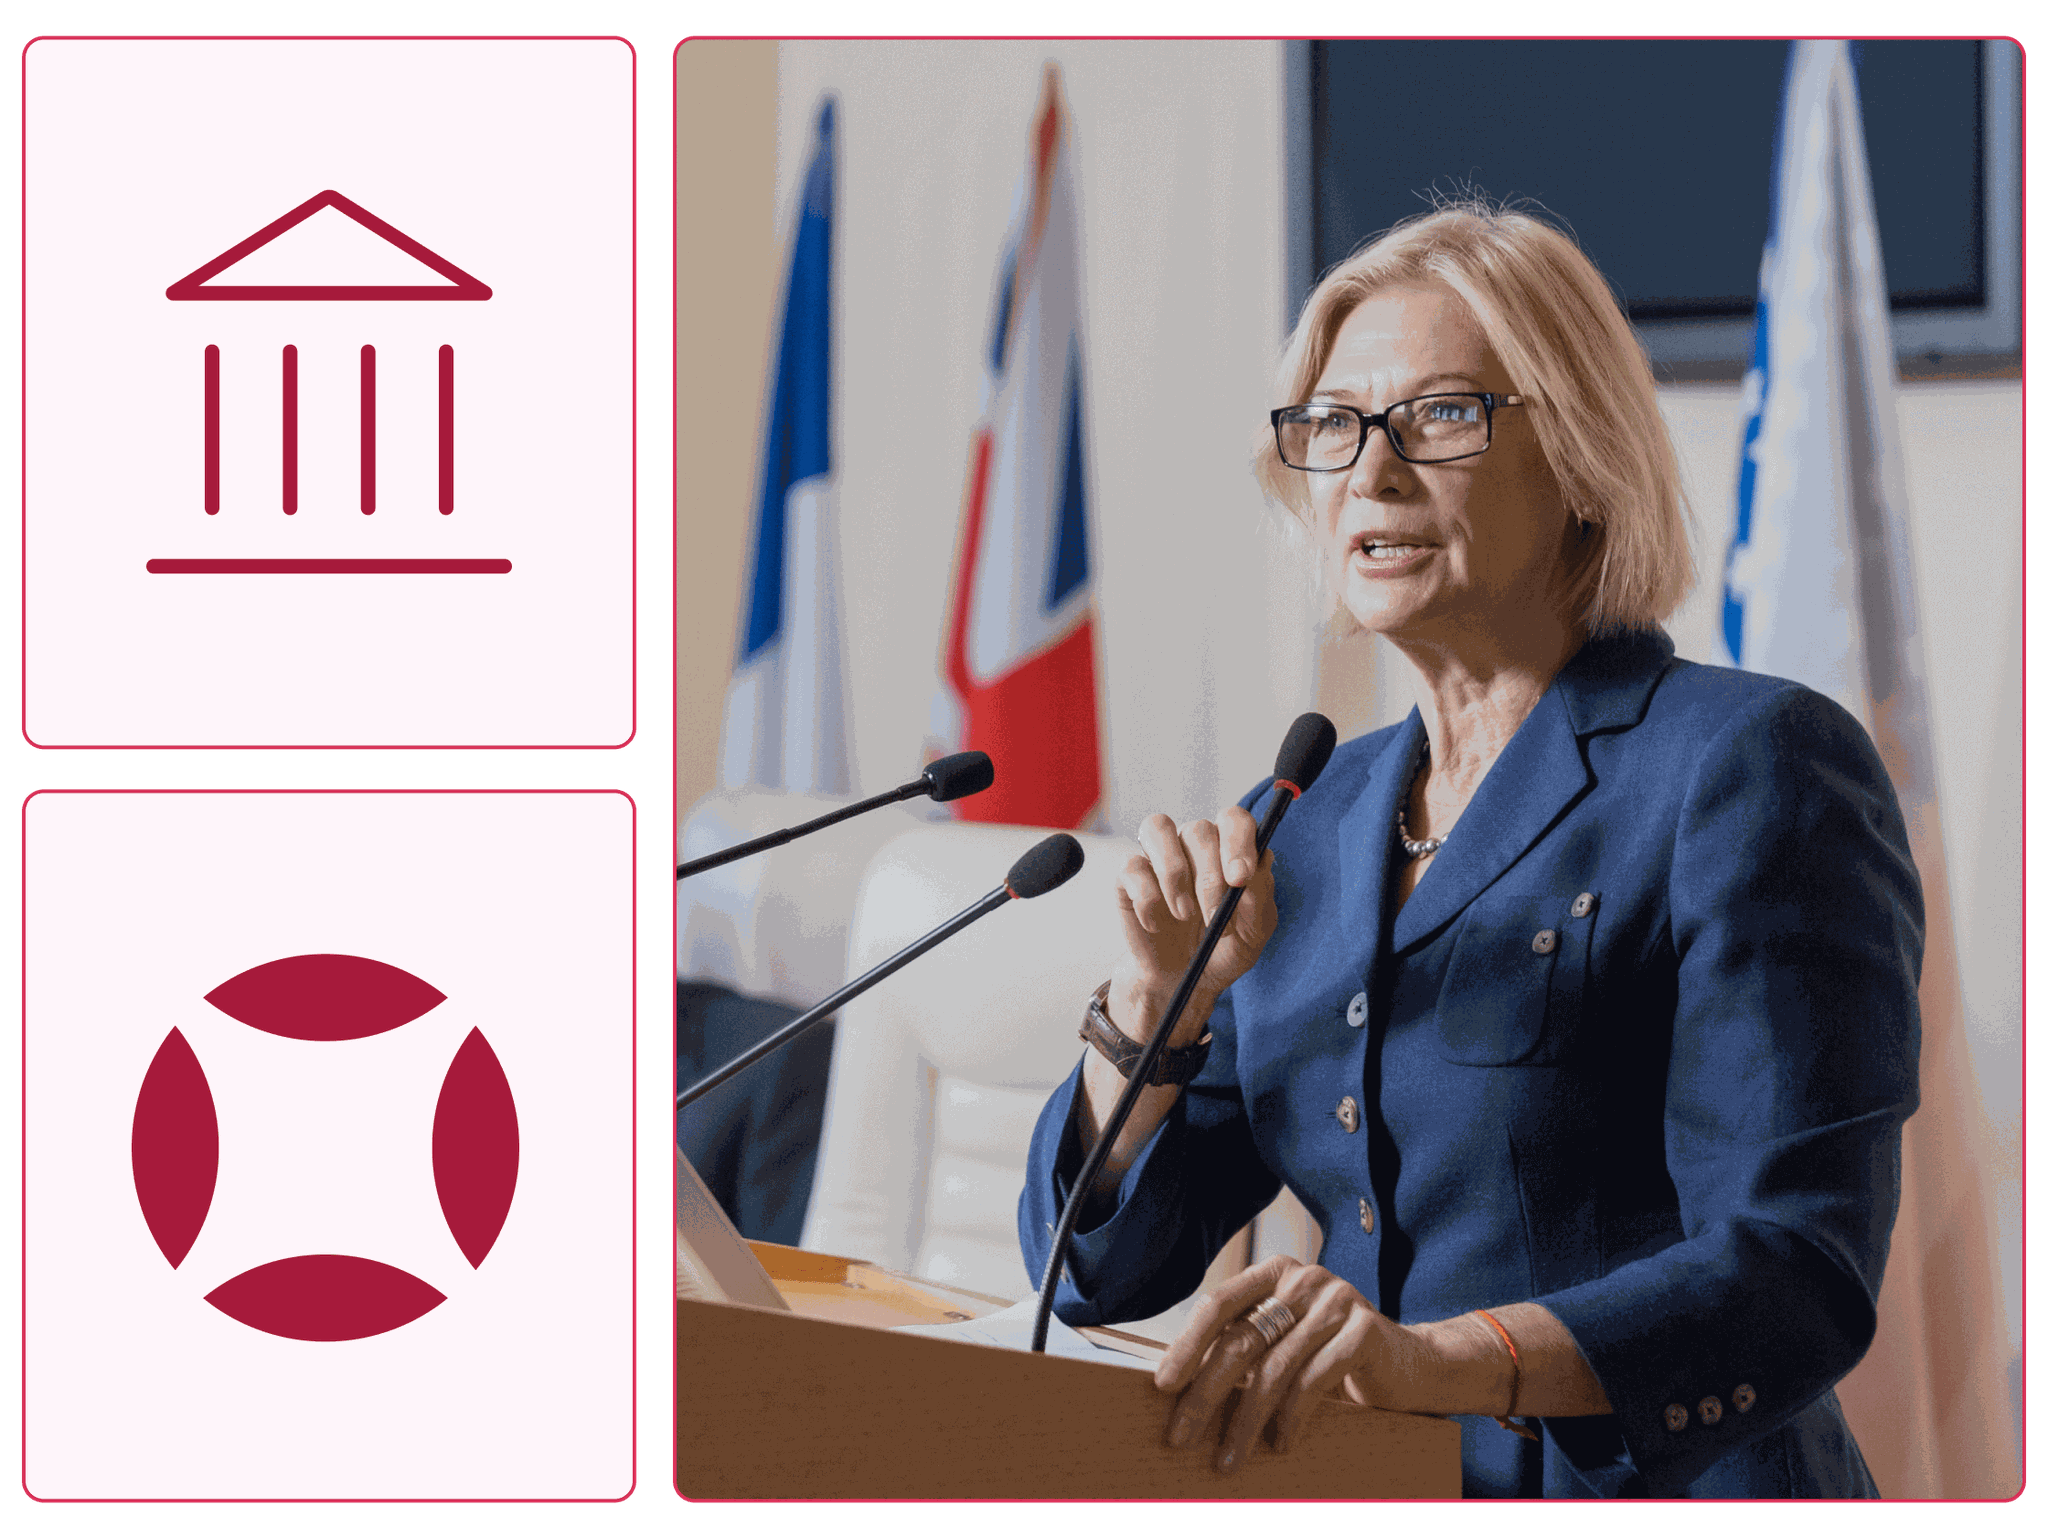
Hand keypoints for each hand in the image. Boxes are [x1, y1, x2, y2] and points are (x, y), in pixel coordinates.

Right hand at [1111, 808, 1274, 1043]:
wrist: (1183, 980)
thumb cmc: (1222, 950)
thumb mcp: (1253, 934)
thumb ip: (1259, 898)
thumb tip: (1261, 861)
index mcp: (1229, 849)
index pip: (1234, 820)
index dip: (1238, 842)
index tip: (1240, 878)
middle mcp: (1195, 844)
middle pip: (1199, 829)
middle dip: (1210, 877)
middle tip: (1215, 916)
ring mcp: (1160, 856)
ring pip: (1158, 827)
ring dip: (1174, 875)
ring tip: (1184, 915)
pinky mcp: (1129, 876)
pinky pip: (1133, 866)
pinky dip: (1147, 899)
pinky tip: (1156, 925)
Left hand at [1154, 1255, 1429, 1473]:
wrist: (1413, 1367)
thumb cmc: (1333, 1360)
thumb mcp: (1285, 1345)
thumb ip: (1247, 1349)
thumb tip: (1180, 1392)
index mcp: (1274, 1274)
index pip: (1218, 1303)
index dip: (1187, 1344)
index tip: (1162, 1385)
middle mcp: (1303, 1279)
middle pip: (1240, 1340)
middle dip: (1205, 1394)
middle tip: (1180, 1437)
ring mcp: (1337, 1300)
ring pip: (1275, 1368)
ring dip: (1245, 1422)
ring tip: (1229, 1460)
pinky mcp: (1365, 1329)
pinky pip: (1315, 1380)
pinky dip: (1291, 1418)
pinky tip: (1279, 1444)